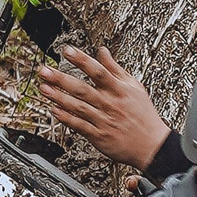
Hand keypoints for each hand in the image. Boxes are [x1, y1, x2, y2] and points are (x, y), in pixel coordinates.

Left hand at [34, 44, 169, 167]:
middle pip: (82, 89)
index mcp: (119, 90)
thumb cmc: (144, 115)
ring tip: (43, 88)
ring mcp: (104, 120)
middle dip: (61, 79)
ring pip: (78, 107)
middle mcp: (109, 104)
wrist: (153, 145)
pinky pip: (80, 126)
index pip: (98, 71)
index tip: (67, 51)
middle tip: (44, 70)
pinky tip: (54, 110)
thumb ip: (115, 69)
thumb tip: (103, 52)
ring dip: (59, 97)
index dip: (82, 60)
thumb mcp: (134, 87)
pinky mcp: (99, 136)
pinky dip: (67, 118)